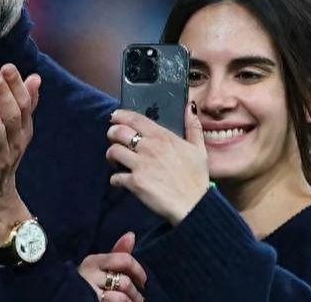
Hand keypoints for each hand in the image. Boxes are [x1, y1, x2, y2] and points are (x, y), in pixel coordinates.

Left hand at [0, 64, 40, 246]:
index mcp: (22, 133)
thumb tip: (35, 78)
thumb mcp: (16, 133)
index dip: (17, 86)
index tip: (8, 67)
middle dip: (4, 93)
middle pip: (12, 116)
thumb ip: (25, 106)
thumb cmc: (1, 162)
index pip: (24, 106)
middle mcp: (14, 145)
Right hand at [77, 232, 145, 301]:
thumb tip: (131, 234)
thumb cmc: (90, 281)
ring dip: (130, 301)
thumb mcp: (101, 265)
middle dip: (135, 292)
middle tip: (138, 298)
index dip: (138, 271)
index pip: (124, 260)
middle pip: (125, 282)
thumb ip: (117, 252)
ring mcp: (89, 290)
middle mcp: (90, 274)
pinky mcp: (91, 301)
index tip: (143, 281)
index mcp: (93, 261)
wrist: (68, 298)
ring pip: (121, 297)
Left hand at [106, 103, 208, 224]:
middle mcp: (149, 148)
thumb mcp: (199, 149)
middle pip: (118, 132)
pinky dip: (115, 180)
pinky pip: (115, 177)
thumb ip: (193, 126)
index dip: (120, 116)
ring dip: (111, 156)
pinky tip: (121, 181)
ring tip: (116, 161)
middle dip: (112, 134)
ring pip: (113, 152)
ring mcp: (140, 165)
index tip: (114, 117)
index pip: (134, 119)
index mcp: (163, 137)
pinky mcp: (135, 182)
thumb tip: (190, 106)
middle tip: (114, 140)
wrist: (194, 205)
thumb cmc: (197, 178)